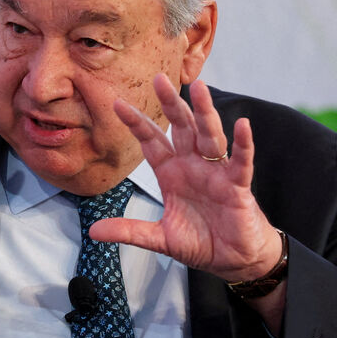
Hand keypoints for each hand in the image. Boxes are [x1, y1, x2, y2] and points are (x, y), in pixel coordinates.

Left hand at [89, 75, 281, 283]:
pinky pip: (241, 161)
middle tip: (159, 78)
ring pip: (209, 135)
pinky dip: (243, 144)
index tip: (117, 103)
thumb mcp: (160, 238)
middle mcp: (193, 165)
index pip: (151, 141)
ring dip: (205, 112)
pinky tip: (242, 125)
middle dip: (170, 104)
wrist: (232, 259)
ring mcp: (216, 172)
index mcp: (172, 173)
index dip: (136, 123)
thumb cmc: (200, 242)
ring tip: (200, 88)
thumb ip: (130, 231)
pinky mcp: (237, 186)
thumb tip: (94, 231)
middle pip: (180, 128)